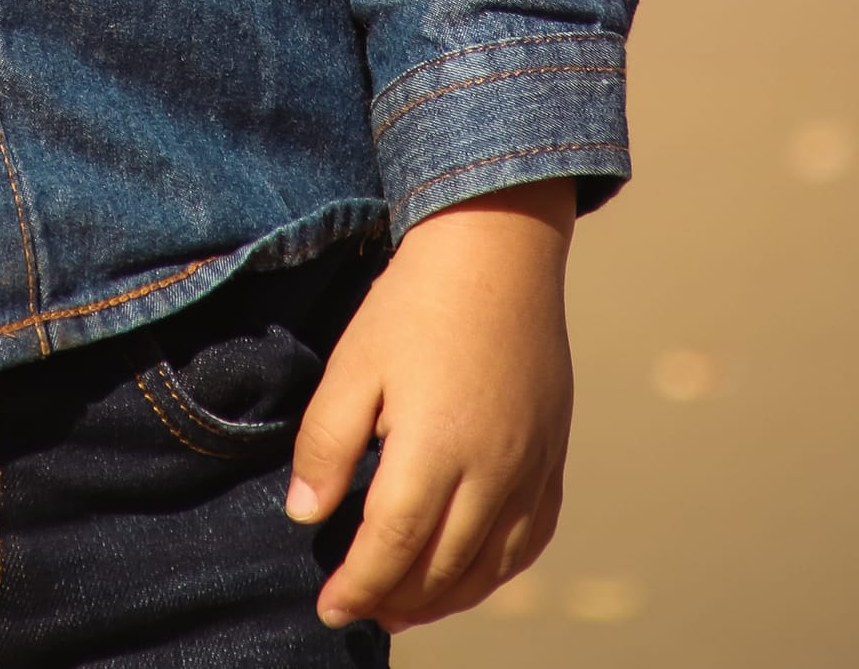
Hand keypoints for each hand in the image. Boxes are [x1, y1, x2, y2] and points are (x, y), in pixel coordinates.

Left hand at [286, 178, 575, 631]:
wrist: (497, 249)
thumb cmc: (415, 303)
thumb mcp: (353, 364)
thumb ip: (327, 445)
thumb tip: (305, 514)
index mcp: (436, 450)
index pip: (392, 548)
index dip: (358, 587)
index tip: (329, 608)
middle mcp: (493, 472)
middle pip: (442, 569)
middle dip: (395, 600)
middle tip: (358, 608)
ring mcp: (531, 469)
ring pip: (490, 567)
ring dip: (444, 599)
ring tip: (403, 607)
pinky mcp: (553, 457)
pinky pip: (531, 540)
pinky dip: (496, 572)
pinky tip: (468, 573)